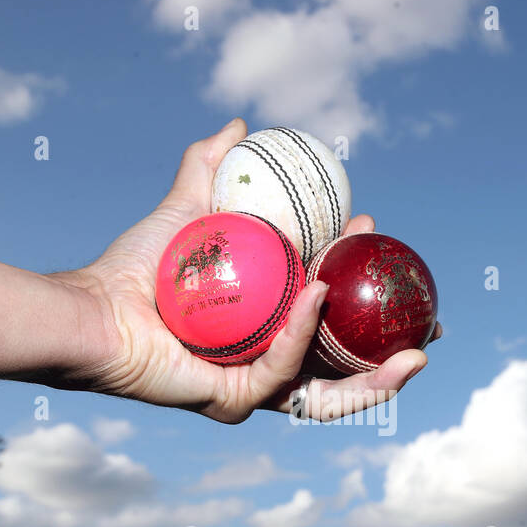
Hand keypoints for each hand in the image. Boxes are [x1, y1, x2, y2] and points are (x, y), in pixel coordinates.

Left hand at [51, 118, 437, 423]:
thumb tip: (241, 124)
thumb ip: (211, 167)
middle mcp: (265, 365)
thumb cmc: (135, 268)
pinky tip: (321, 292)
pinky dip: (303, 331)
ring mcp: (253, 390)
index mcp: (267, 329)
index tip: (382, 240)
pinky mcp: (234, 402)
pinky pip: (281, 368)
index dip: (367, 289)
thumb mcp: (185, 207)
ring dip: (378, 376)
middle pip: (345, 368)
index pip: (332, 317)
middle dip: (394, 356)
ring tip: (415, 352)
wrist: (95, 306)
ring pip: (329, 390)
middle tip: (431, 324)